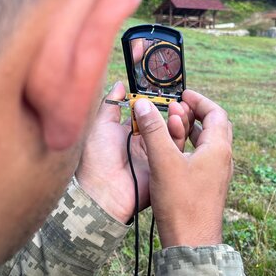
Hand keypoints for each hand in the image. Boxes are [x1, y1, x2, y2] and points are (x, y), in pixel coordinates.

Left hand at [76, 82, 192, 223]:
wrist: (103, 192)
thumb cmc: (96, 158)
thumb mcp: (101, 125)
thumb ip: (111, 104)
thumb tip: (119, 84)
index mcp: (130, 133)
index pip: (149, 113)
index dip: (157, 102)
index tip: (166, 91)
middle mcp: (145, 143)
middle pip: (163, 122)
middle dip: (171, 110)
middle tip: (176, 99)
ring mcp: (155, 155)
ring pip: (172, 134)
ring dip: (177, 120)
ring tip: (178, 108)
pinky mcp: (164, 167)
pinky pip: (175, 149)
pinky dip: (178, 135)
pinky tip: (177, 122)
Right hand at [134, 89, 232, 247]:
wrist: (192, 243)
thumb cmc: (181, 204)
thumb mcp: (164, 162)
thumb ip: (154, 131)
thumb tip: (144, 105)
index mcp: (218, 148)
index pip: (216, 113)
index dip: (199, 100)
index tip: (183, 95)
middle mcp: (223, 158)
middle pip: (214, 125)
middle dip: (196, 112)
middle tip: (177, 107)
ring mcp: (218, 172)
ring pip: (208, 140)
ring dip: (192, 128)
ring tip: (173, 123)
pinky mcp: (209, 183)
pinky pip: (204, 155)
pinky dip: (190, 145)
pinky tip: (174, 149)